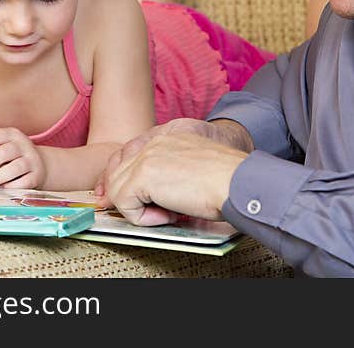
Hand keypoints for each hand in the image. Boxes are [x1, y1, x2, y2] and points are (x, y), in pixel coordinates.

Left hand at [0, 124, 46, 188]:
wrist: (38, 165)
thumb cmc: (12, 153)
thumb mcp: (3, 140)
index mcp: (14, 134)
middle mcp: (25, 145)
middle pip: (5, 152)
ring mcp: (32, 161)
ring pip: (15, 168)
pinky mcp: (37, 176)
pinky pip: (24, 182)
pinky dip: (11, 187)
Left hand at [104, 132, 247, 225]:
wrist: (237, 182)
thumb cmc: (226, 181)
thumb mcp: (191, 169)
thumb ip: (166, 174)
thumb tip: (141, 199)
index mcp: (167, 135)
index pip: (128, 153)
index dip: (120, 177)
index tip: (118, 198)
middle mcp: (154, 141)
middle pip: (116, 170)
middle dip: (123, 196)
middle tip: (148, 214)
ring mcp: (146, 156)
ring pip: (116, 189)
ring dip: (139, 209)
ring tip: (169, 214)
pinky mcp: (143, 175)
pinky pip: (125, 204)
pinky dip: (143, 218)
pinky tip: (170, 216)